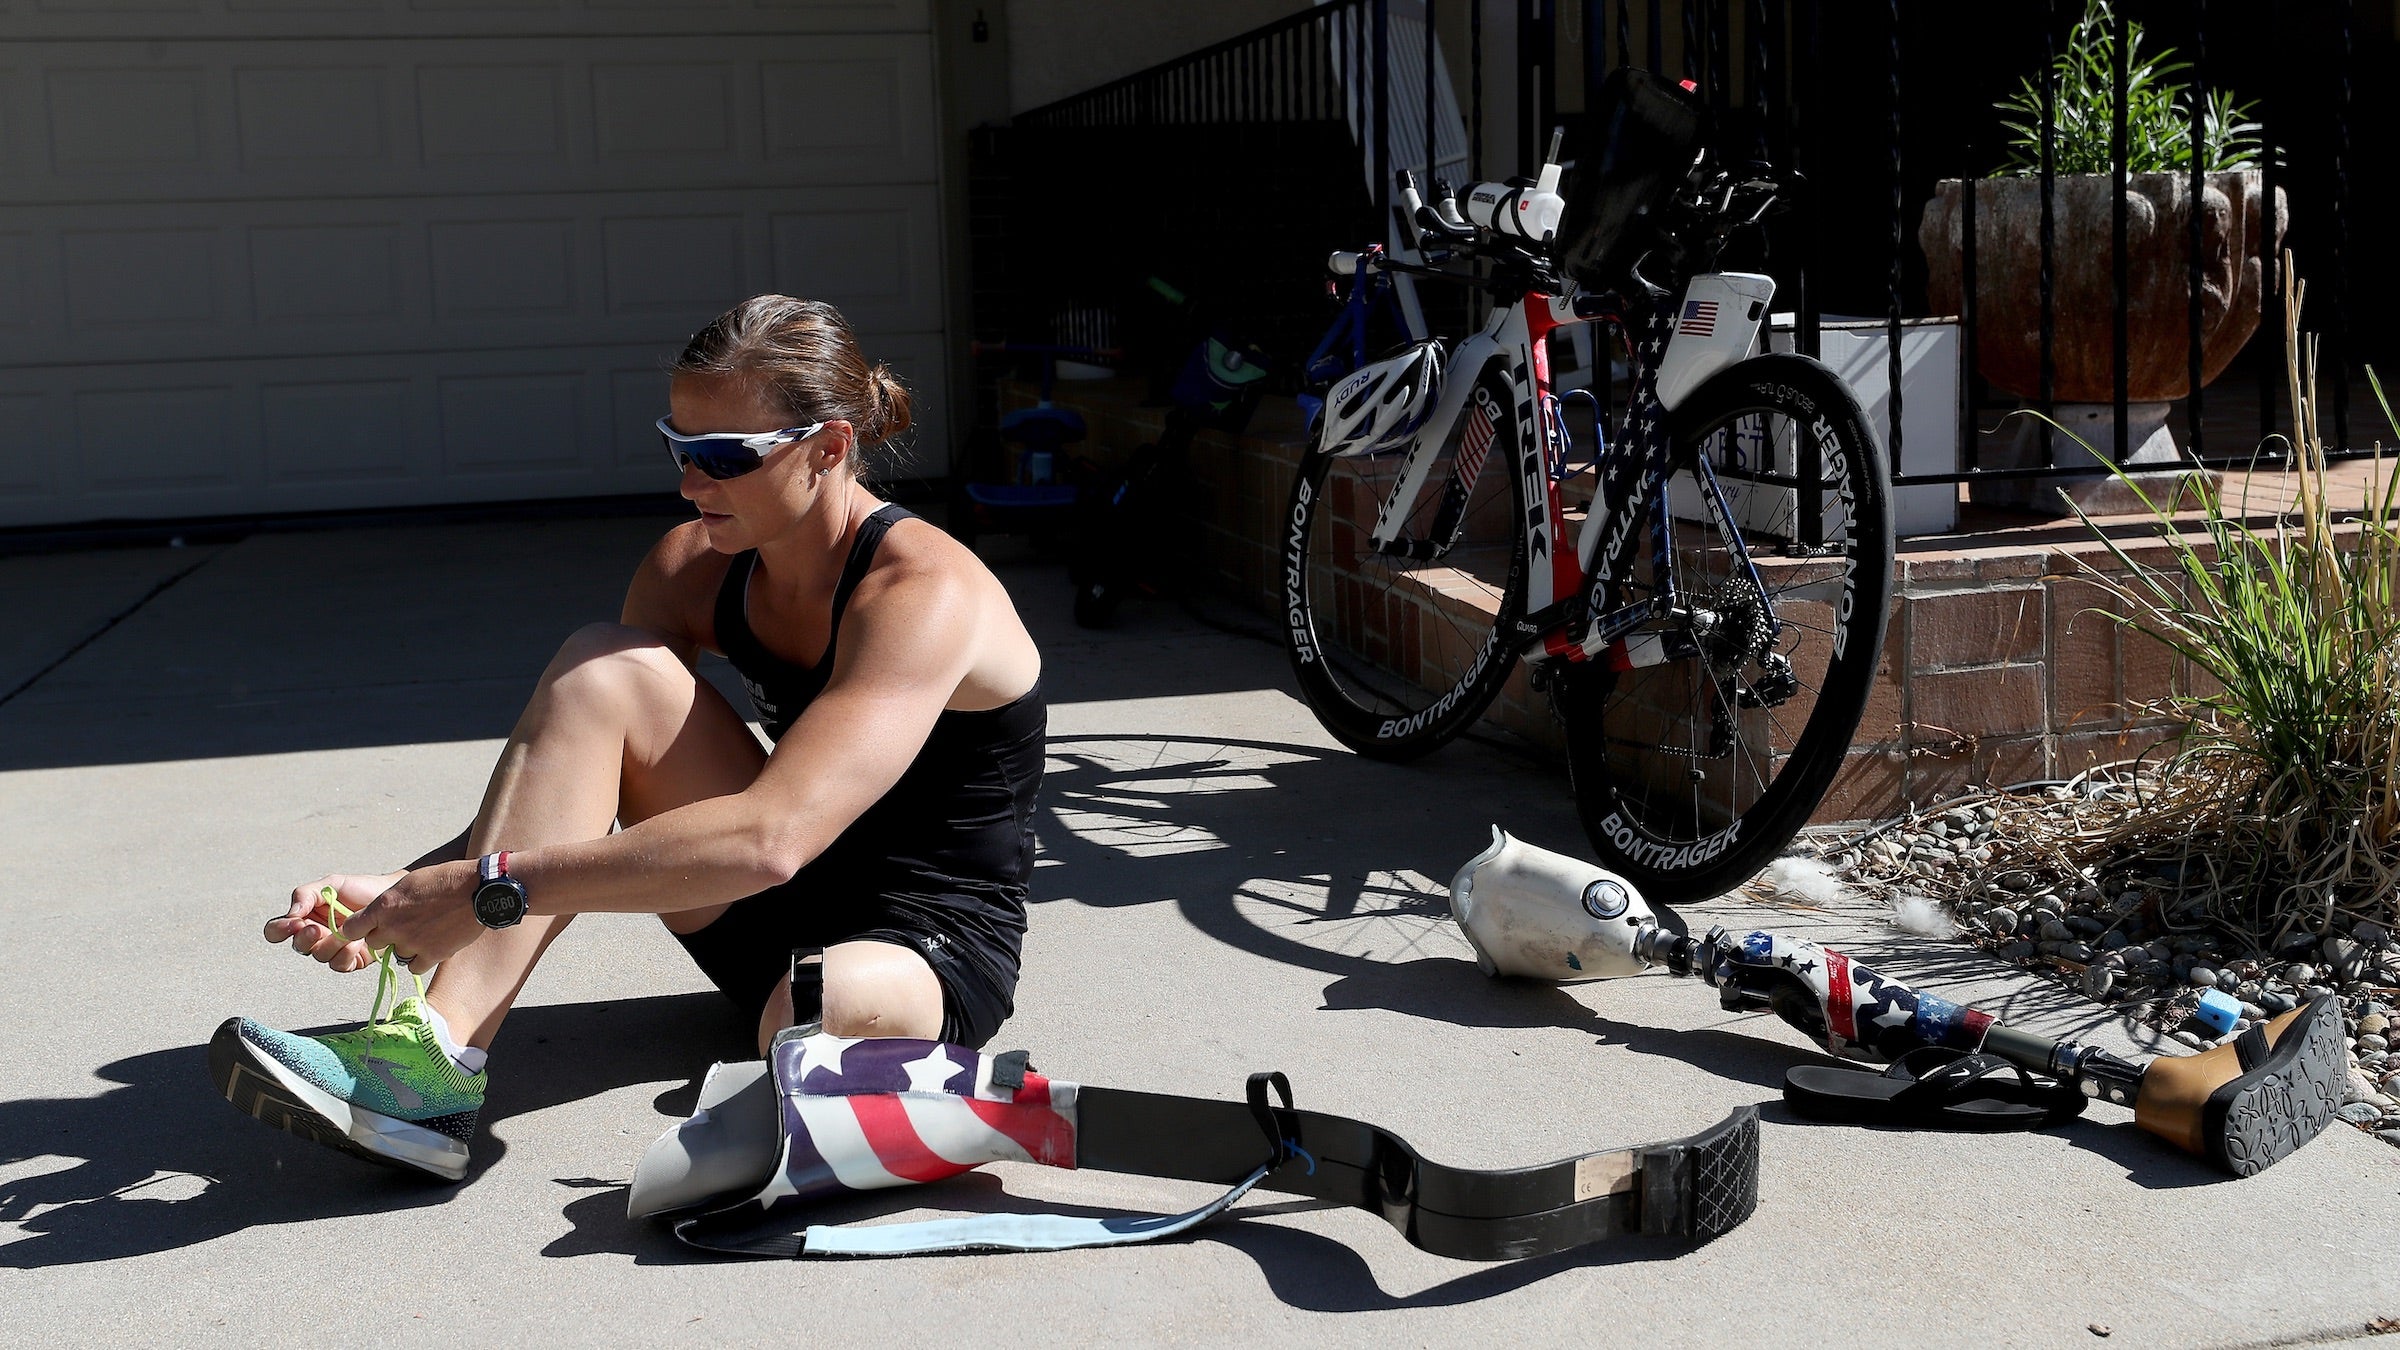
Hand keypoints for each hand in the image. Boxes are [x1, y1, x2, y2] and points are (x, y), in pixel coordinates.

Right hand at [267, 873, 401, 972]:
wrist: (393, 898)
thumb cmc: (360, 890)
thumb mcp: (331, 884)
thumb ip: (305, 894)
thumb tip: (291, 915)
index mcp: (304, 918)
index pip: (277, 931)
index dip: (279, 930)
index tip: (293, 923)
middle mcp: (315, 936)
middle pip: (298, 946)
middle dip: (306, 938)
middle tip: (318, 929)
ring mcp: (333, 949)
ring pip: (319, 956)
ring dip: (331, 945)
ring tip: (346, 933)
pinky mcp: (351, 960)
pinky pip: (339, 965)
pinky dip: (345, 955)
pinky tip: (356, 943)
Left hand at [337, 859, 484, 974]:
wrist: (478, 889)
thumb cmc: (445, 879)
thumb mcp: (409, 883)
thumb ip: (389, 902)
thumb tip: (379, 914)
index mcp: (383, 906)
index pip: (351, 928)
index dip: (357, 928)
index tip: (365, 927)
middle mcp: (393, 927)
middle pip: (373, 943)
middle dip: (384, 936)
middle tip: (402, 926)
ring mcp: (412, 943)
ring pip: (395, 955)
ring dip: (405, 947)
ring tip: (423, 932)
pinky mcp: (432, 955)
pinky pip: (414, 967)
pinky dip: (420, 959)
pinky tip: (431, 945)